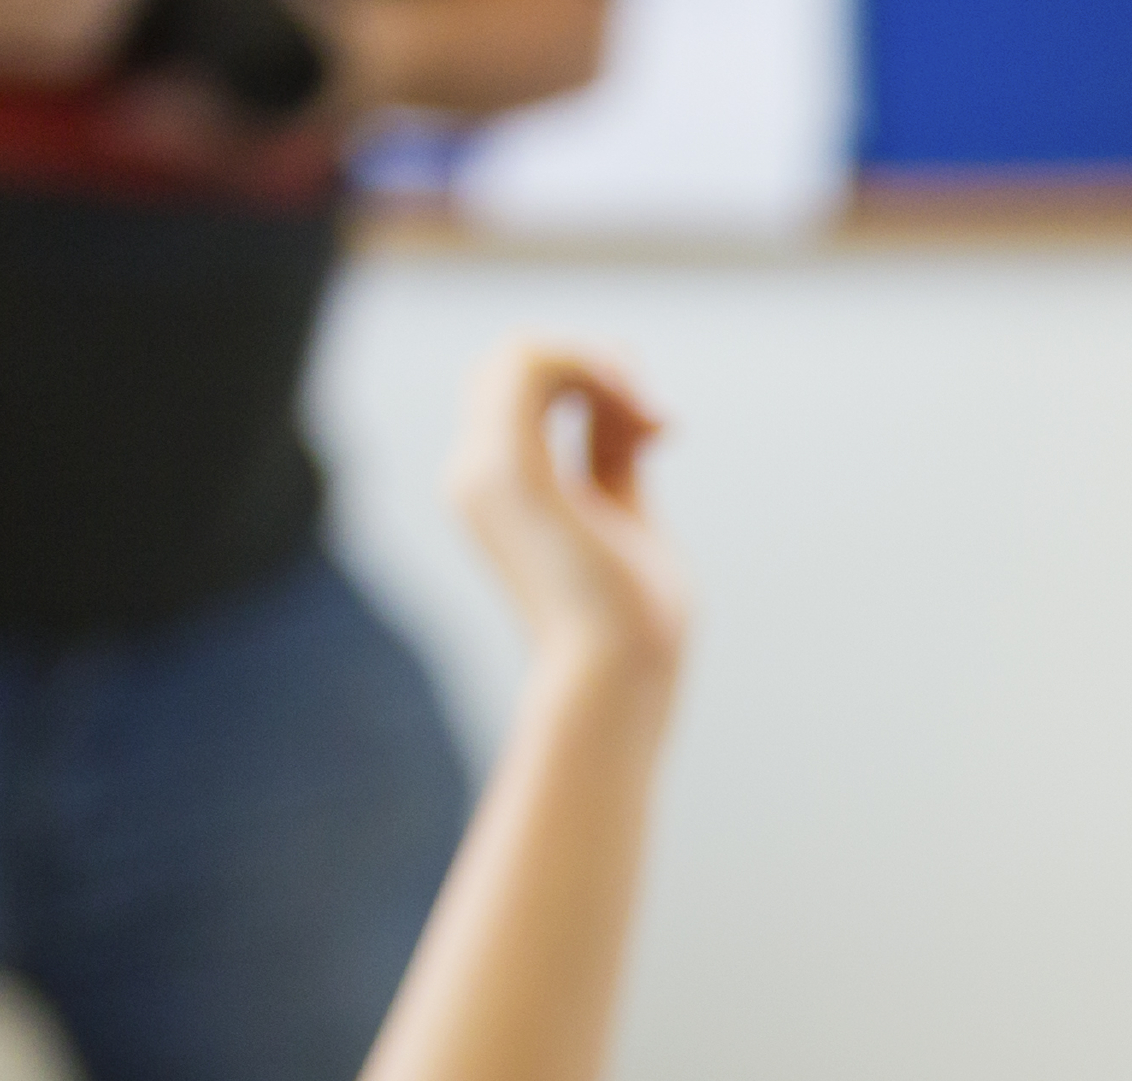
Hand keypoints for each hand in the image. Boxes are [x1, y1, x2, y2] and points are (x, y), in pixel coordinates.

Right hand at [449, 339, 684, 678]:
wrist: (616, 676)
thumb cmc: (633, 623)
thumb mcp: (627, 516)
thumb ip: (615, 459)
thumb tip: (633, 410)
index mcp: (498, 486)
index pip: (522, 389)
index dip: (593, 381)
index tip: (657, 427)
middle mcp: (474, 472)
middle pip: (516, 363)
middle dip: (595, 365)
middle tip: (656, 417)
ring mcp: (481, 469)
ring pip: (521, 352)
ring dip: (598, 364)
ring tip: (650, 416)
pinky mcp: (508, 468)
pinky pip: (532, 362)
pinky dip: (591, 365)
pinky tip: (636, 404)